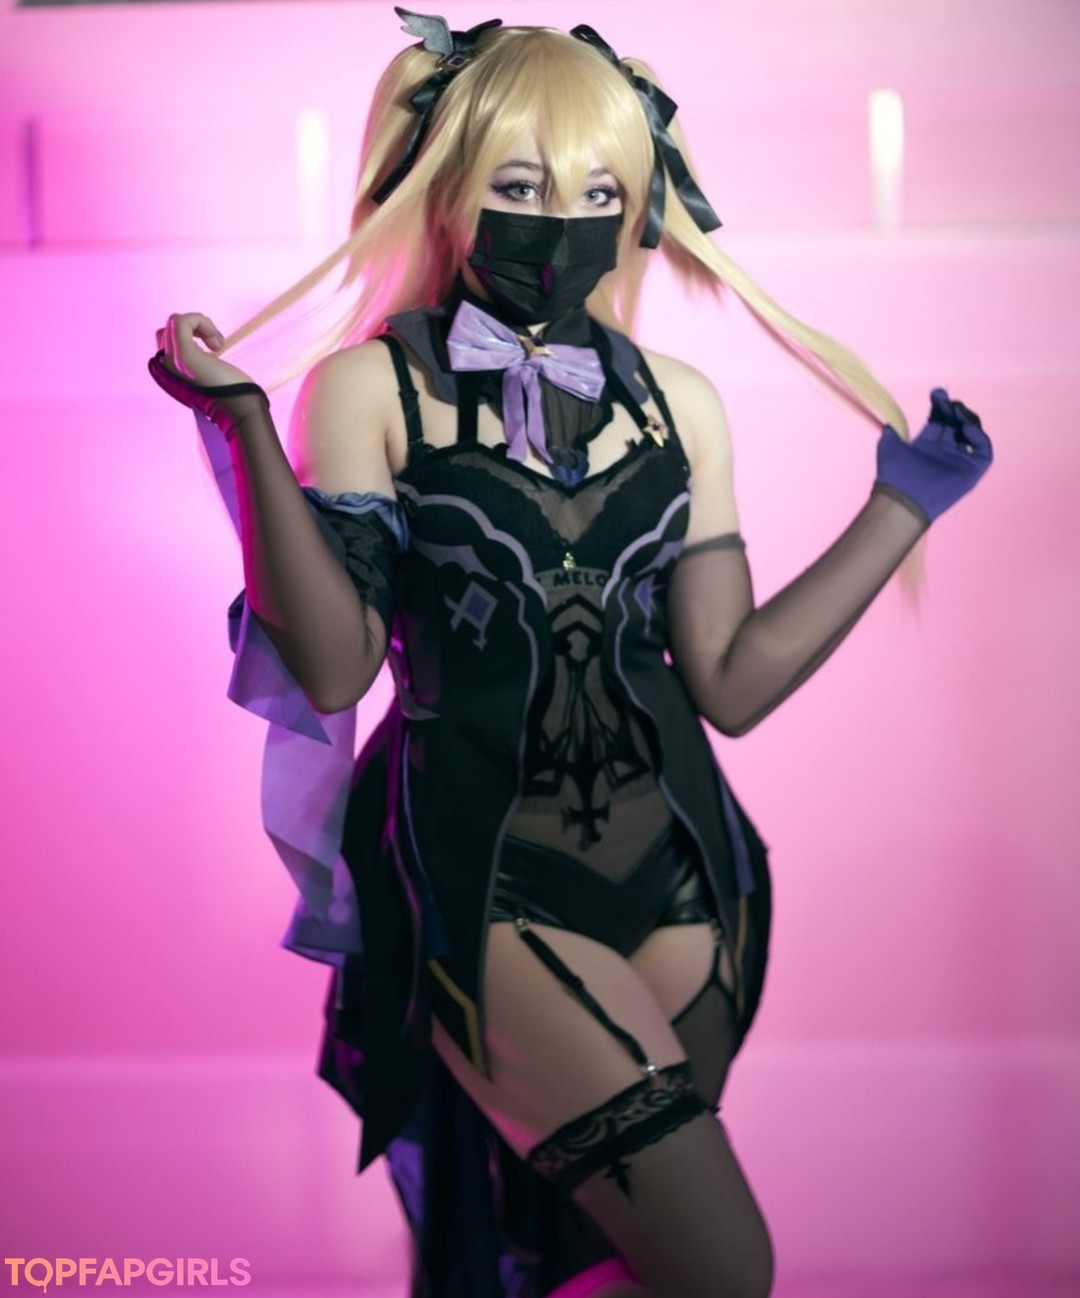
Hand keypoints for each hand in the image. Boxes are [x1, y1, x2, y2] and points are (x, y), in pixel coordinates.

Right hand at [149, 312, 267, 434]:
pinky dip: (200, 321)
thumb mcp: (213, 375)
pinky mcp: (184, 356)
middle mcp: (166, 367)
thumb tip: (208, 353)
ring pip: (174, 321)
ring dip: (200, 323)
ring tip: (217, 343)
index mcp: (171, 372)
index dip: (190, 336)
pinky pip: (181, 321)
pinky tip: (217, 343)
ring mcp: (173, 361)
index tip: (215, 349)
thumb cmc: (233, 394)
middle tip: (216, 345)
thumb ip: (202, 364)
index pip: (165, 340)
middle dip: (193, 328)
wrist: (240, 410)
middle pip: (166, 329)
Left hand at [873, 388, 992, 524]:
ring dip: (967, 418)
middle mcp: (944, 450)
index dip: (940, 404)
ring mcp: (959, 460)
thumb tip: (890, 420)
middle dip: (953, 408)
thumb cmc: (893, 473)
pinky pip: (984, 451)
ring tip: (956, 412)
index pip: (939, 418)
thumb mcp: (889, 445)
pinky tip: (966, 429)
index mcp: (927, 444)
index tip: (937, 393)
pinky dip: (980, 437)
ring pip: (972, 432)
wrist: (902, 497)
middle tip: (946, 402)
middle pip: (956, 422)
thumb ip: (892, 430)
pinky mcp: (971, 471)